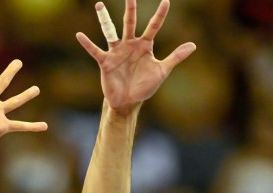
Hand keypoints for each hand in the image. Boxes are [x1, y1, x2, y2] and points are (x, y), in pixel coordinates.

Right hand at [76, 0, 194, 111]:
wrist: (128, 101)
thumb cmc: (144, 86)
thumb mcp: (162, 71)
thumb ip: (176, 57)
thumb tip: (193, 45)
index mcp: (144, 45)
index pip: (153, 27)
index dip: (160, 15)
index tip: (166, 1)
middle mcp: (129, 45)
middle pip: (129, 23)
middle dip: (130, 9)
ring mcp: (116, 52)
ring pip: (110, 32)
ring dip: (104, 19)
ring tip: (99, 5)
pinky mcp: (105, 62)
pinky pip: (96, 51)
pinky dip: (87, 44)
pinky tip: (79, 35)